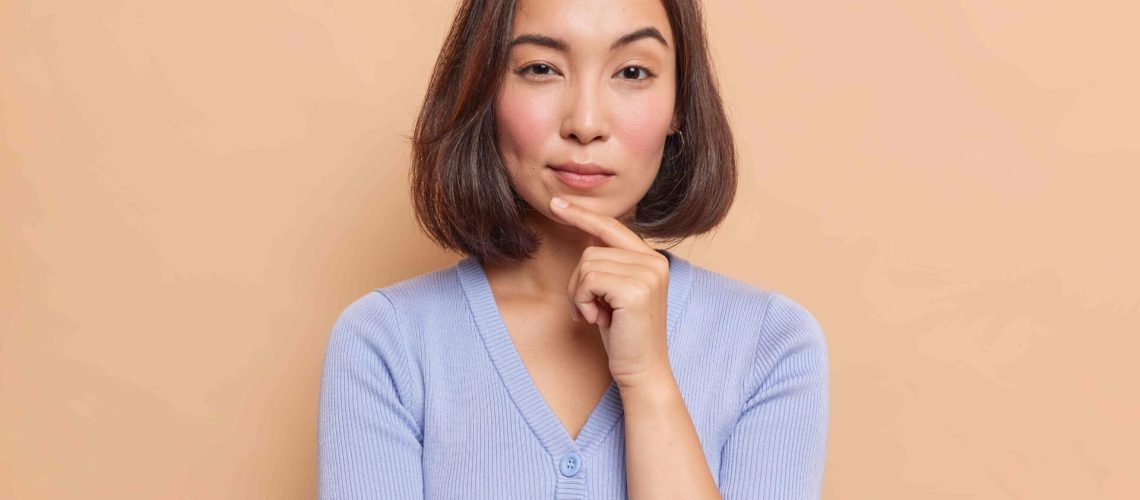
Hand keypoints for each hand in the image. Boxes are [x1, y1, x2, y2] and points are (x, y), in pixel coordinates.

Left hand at [549, 196, 671, 387]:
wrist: (642, 371)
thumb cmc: (624, 336)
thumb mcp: (615, 294)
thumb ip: (609, 266)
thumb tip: (585, 240)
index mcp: (652, 259)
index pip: (612, 227)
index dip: (583, 215)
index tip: (556, 203)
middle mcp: (655, 261)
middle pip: (591, 251)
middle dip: (579, 283)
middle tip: (591, 311)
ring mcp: (648, 273)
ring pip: (587, 265)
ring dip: (580, 295)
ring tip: (597, 316)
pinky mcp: (636, 288)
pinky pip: (588, 280)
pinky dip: (582, 302)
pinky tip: (597, 319)